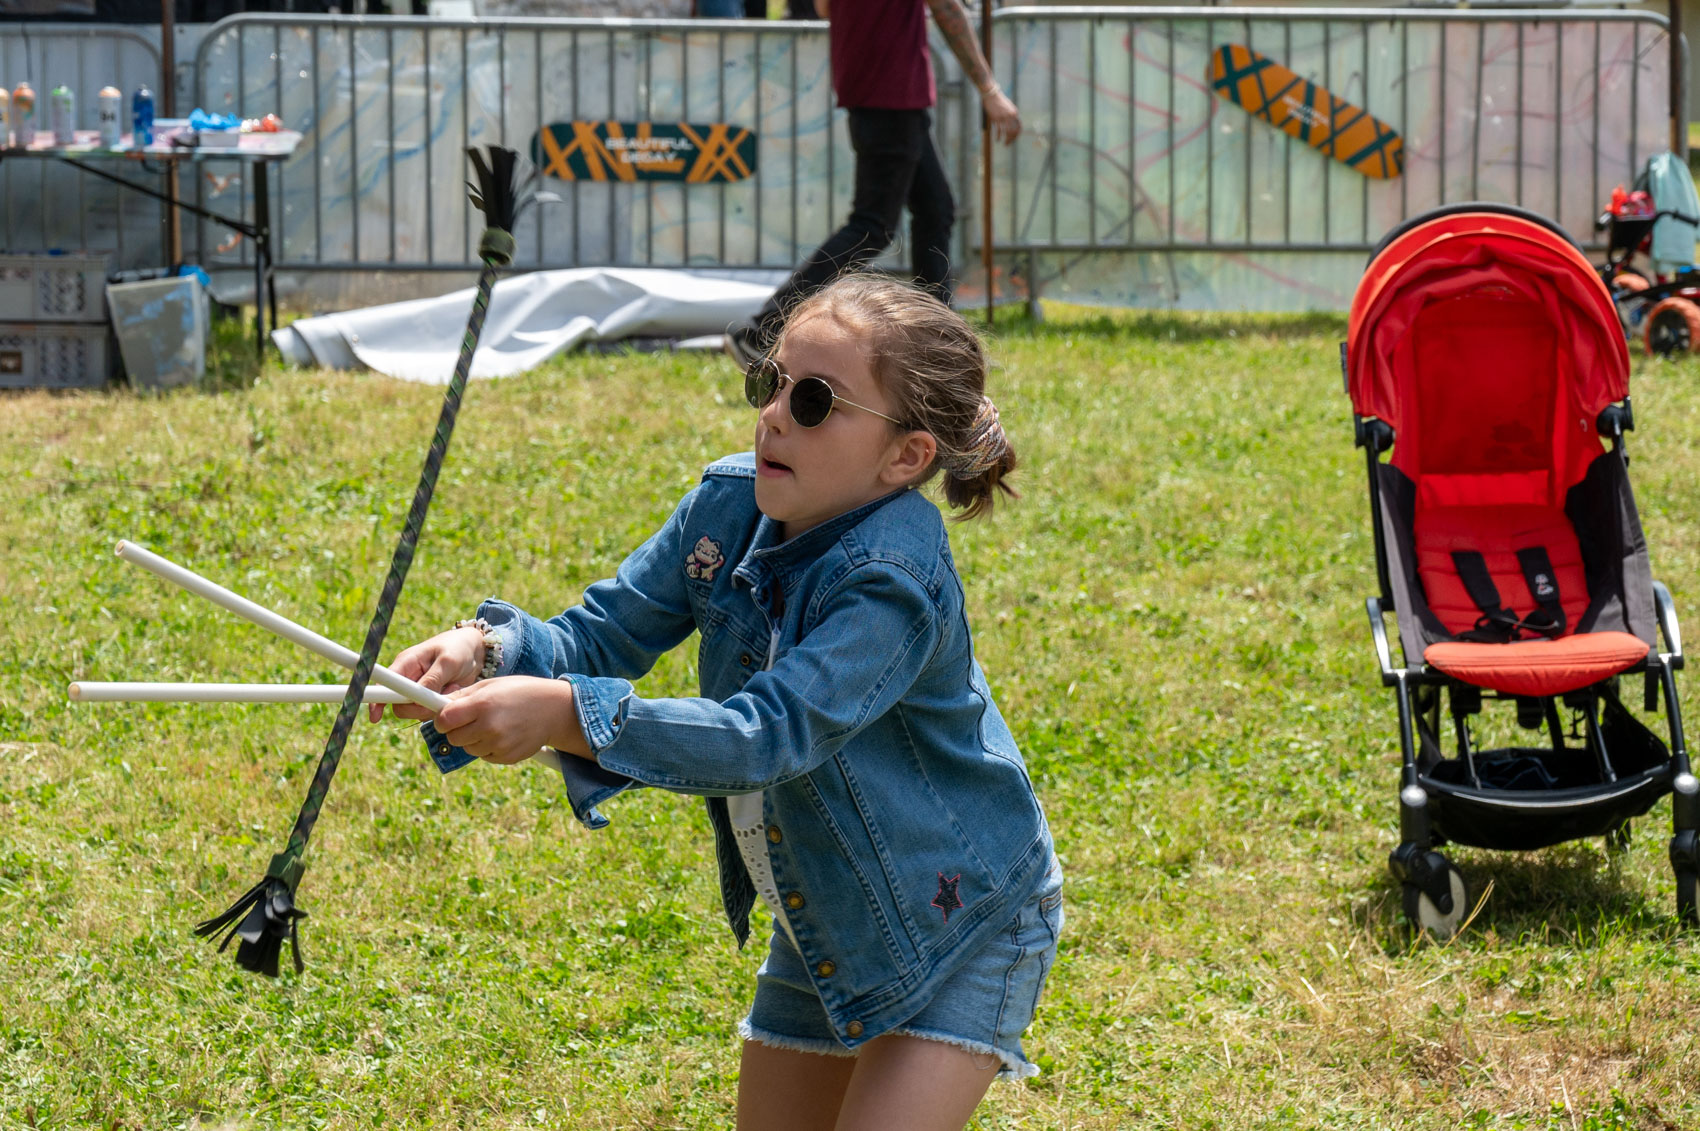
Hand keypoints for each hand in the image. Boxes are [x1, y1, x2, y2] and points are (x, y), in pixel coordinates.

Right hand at [367, 626, 484, 722]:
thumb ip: (433, 679)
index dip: (377, 700)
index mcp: (406, 663)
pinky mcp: (430, 698)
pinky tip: (454, 692)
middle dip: (418, 708)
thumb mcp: (448, 661)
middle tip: (437, 699)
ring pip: (416, 711)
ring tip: (452, 688)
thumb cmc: (459, 648)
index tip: (375, 717)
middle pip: (400, 705)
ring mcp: (418, 690)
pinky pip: (430, 712)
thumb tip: (417, 698)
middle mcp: (408, 678)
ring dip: (434, 705)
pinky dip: (442, 706)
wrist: (476, 651)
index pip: (384, 684)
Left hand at [433, 676, 584, 764]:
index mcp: (482, 704)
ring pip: (468, 749)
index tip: (446, 718)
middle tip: (470, 721)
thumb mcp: (491, 685)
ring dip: (474, 740)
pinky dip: (489, 748)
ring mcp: (498, 744)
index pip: (444, 720)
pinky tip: (503, 734)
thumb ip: (463, 696)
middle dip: (456, 730)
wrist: (555, 710)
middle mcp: (489, 726)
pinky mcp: (507, 757)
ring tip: (492, 725)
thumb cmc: (521, 692)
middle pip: (453, 738)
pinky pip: (485, 756)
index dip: (442, 720)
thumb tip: (437, 706)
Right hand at [984, 87, 1020, 144]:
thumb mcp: (1009, 107)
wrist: (992, 95)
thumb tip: (1014, 124)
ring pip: (1006, 132)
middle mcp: (1010, 115)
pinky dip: (998, 136)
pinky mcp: (996, 118)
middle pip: (1013, 131)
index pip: (1019, 127)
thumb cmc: (1000, 101)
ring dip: (1006, 139)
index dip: (1017, 135)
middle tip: (1009, 144)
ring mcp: (1003, 117)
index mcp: (1015, 112)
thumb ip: (1012, 114)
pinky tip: (997, 140)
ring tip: (1005, 144)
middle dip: (1012, 139)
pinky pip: (998, 130)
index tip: (1014, 139)